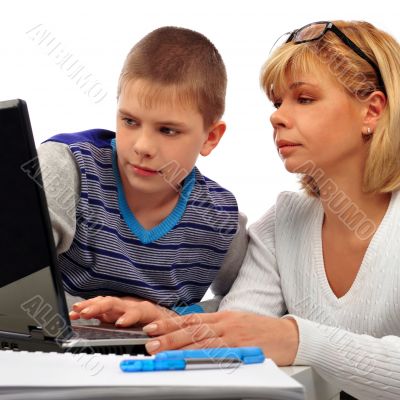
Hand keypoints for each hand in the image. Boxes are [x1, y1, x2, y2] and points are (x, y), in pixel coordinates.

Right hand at [69, 295, 174, 326]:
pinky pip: (98, 308)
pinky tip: (75, 313)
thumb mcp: (166, 330)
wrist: (164, 318)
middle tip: (87, 313)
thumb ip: (160, 336)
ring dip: (90, 306)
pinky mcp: (113, 311)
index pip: (138, 310)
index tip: (120, 323)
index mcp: (146, 310)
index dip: (129, 316)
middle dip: (100, 307)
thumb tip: (156, 345)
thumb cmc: (164, 324)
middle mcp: (132, 305)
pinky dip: (86, 310)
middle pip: (115, 303)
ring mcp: (121, 307)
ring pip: (104, 303)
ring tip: (77, 310)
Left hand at [142, 311, 298, 365]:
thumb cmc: (260, 329)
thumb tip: (193, 330)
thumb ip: (216, 326)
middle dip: (169, 335)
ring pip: (201, 341)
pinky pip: (219, 353)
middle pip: (192, 329)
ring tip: (160, 350)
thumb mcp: (236, 321)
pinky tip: (188, 359)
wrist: (287, 335)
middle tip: (149, 339)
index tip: (153, 326)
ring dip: (179, 346)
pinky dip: (202, 356)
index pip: (191, 319)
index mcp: (222, 317)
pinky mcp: (242, 349)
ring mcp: (233, 337)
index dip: (171, 323)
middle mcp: (225, 324)